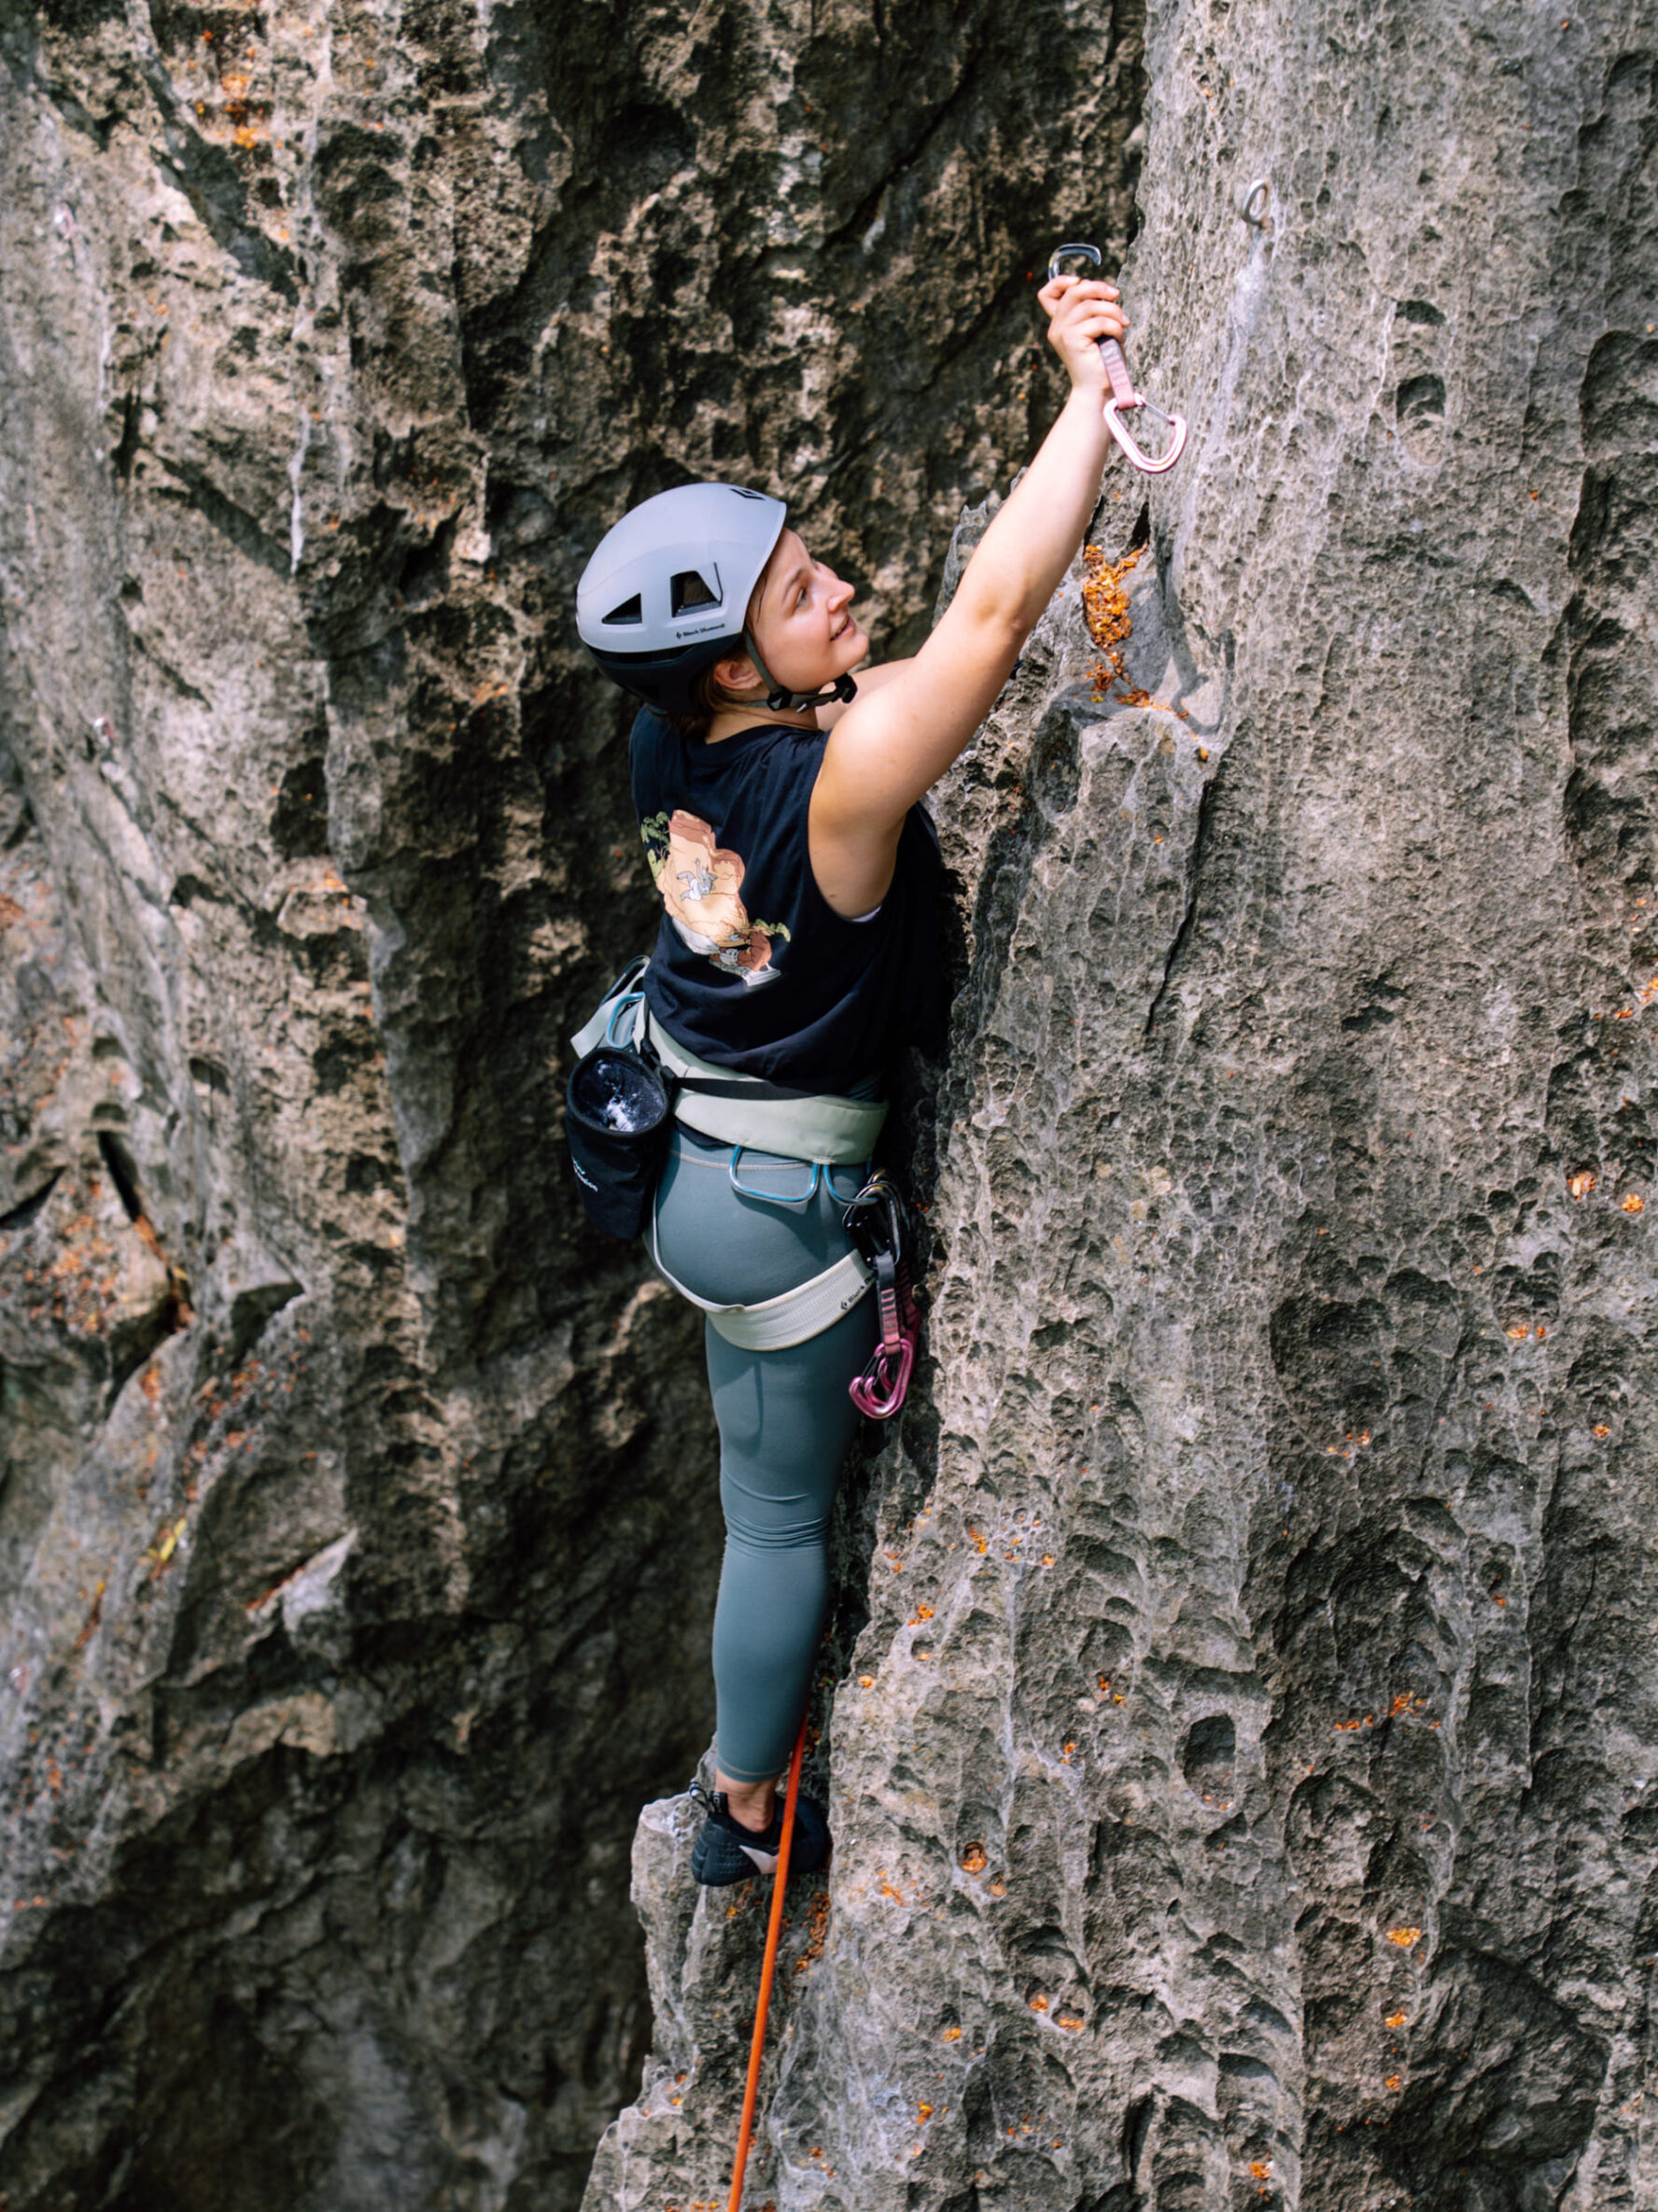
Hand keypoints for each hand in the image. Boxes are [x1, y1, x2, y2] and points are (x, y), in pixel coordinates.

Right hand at [1038, 272, 1128, 392]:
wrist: (1098, 390)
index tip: (1081, 280)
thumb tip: (1105, 290)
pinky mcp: (1072, 340)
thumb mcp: (1098, 328)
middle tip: (1116, 296)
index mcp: (1060, 323)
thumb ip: (1094, 309)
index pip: (1047, 293)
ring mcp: (1062, 333)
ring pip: (1090, 305)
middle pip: (1074, 290)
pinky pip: (1099, 321)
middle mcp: (1057, 327)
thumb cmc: (1102, 361)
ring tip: (1122, 324)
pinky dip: (1114, 326)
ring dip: (1113, 311)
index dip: (1062, 280)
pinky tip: (1118, 337)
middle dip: (1099, 288)